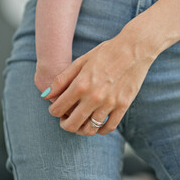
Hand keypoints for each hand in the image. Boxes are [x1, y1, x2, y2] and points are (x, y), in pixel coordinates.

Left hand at [41, 34, 156, 135]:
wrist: (134, 49)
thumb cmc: (105, 52)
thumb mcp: (80, 62)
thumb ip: (61, 80)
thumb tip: (44, 96)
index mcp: (80, 85)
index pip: (58, 109)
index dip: (53, 112)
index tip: (56, 109)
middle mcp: (94, 97)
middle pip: (72, 124)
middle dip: (64, 124)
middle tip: (65, 120)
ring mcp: (109, 103)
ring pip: (90, 129)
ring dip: (81, 129)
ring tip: (80, 123)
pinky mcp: (123, 106)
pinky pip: (109, 127)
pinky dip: (100, 130)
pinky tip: (96, 125)